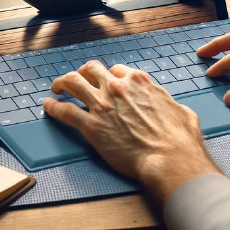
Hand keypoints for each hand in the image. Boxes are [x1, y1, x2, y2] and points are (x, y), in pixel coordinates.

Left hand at [43, 61, 220, 202]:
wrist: (168, 159)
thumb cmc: (179, 139)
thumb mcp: (181, 111)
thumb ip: (168, 104)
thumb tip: (171, 107)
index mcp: (139, 81)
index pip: (117, 70)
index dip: (109, 76)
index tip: (106, 82)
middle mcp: (117, 87)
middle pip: (91, 70)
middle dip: (83, 72)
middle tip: (78, 79)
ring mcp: (102, 105)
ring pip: (73, 83)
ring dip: (62, 83)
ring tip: (56, 87)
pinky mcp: (91, 126)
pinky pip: (65, 111)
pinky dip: (53, 106)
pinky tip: (48, 106)